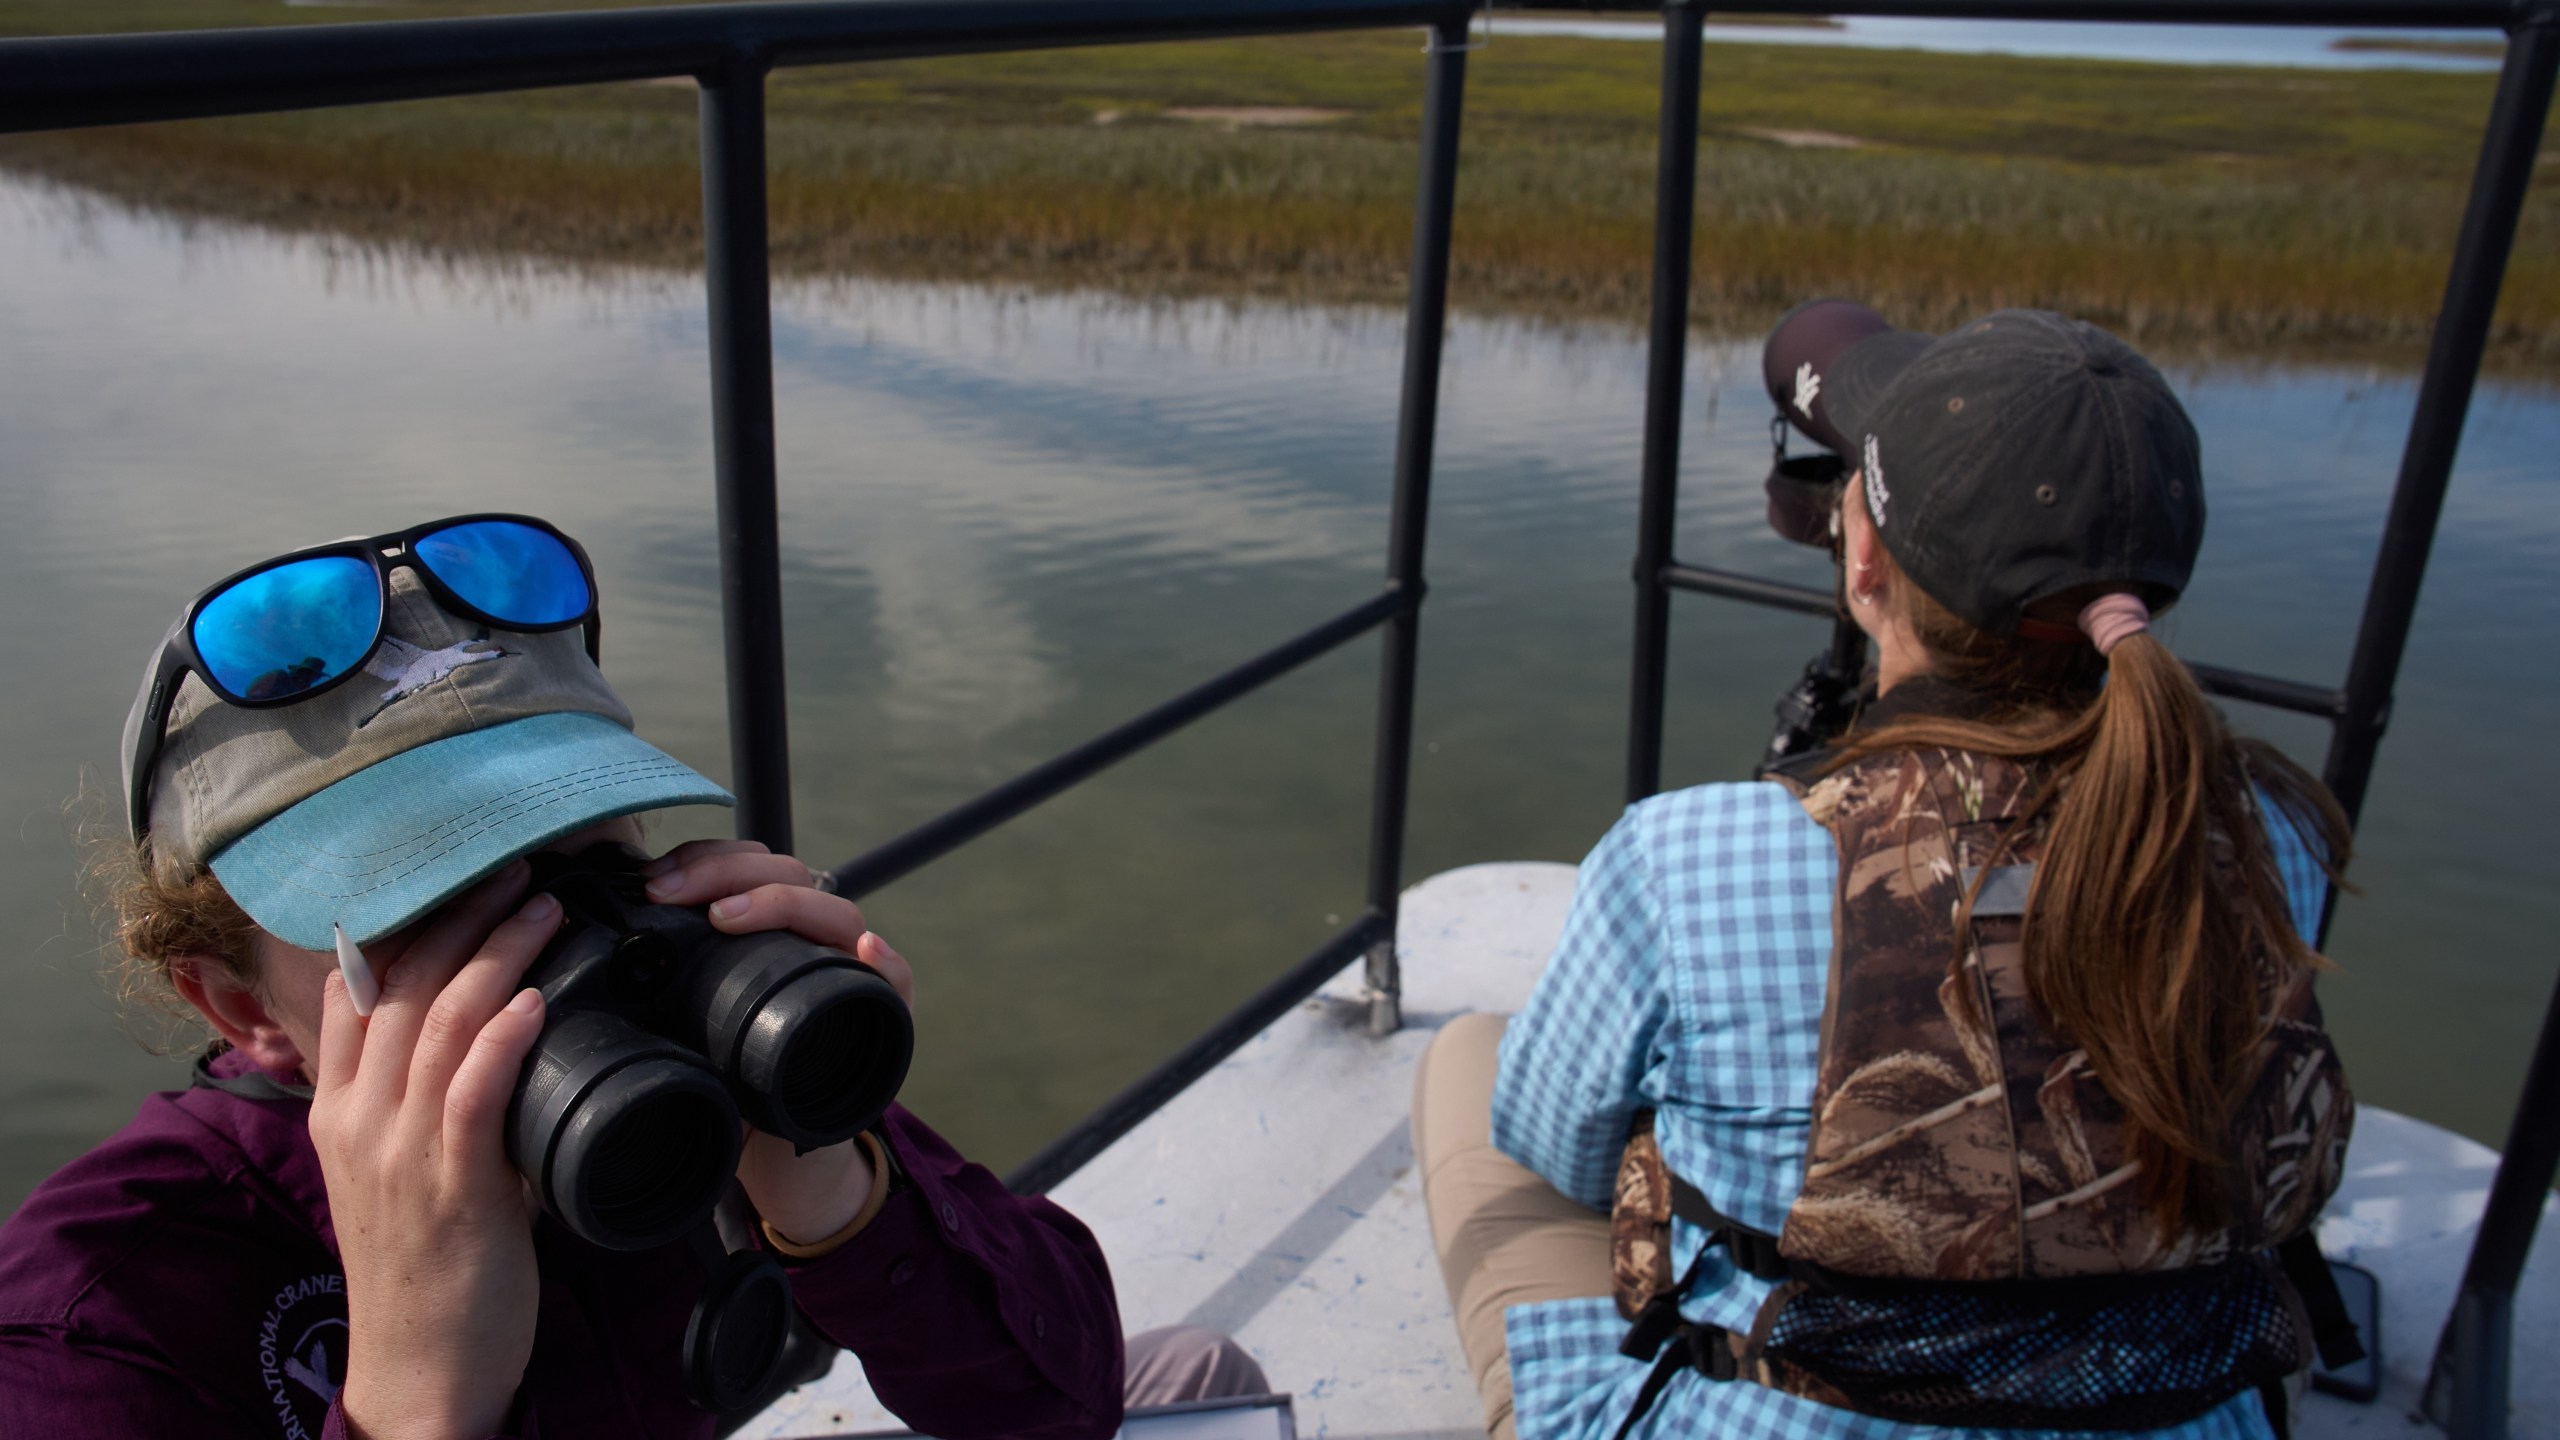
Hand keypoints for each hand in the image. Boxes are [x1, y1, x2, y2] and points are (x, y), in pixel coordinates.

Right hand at [309, 862, 563, 1439]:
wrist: (421, 1369)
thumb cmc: (428, 1268)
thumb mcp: (407, 1170)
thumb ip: (434, 1103)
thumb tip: (495, 1035)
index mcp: (340, 1109)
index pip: (360, 993)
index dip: (410, 925)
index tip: (462, 879)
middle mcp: (358, 1119)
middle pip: (404, 990)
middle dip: (463, 919)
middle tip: (520, 871)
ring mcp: (398, 1151)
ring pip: (440, 1025)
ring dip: (498, 956)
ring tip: (546, 908)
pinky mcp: (449, 1186)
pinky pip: (470, 1094)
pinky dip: (502, 1039)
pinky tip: (535, 1000)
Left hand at [640, 839, 913, 1245]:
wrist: (762, 1153)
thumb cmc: (716, 1077)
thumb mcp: (673, 1020)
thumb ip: (649, 979)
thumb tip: (587, 939)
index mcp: (762, 930)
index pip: (745, 865)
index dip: (703, 860)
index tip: (654, 880)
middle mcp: (808, 941)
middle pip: (787, 875)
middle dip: (726, 872)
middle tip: (675, 895)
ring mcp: (845, 976)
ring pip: (835, 914)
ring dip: (784, 904)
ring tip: (729, 917)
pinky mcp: (876, 1022)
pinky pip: (896, 985)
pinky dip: (885, 965)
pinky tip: (864, 950)